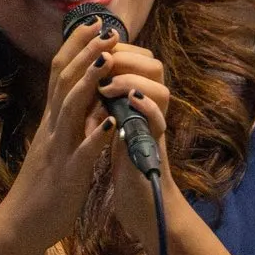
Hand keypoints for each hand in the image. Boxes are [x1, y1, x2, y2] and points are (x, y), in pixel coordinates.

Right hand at [0, 16, 123, 254]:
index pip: (60, 73)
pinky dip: (96, 138)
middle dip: (85, 52)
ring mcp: (59, 150)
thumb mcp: (58, 145)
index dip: (77, 46)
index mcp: (51, 121)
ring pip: (71, 108)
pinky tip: (112, 124)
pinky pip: (83, 153)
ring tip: (107, 59)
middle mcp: (52, 128)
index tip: (95, 23)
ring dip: (89, 82)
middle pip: (64, 81)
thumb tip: (92, 96)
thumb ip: (72, 121)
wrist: (22, 224)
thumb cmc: (43, 187)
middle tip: (106, 27)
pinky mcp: (68, 175)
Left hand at [94, 39, 184, 254]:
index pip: (135, 62)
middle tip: (105, 58)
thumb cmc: (128, 170)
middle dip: (127, 57)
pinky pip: (158, 122)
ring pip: (160, 89)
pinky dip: (146, 109)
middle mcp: (150, 111)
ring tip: (110, 84)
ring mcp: (155, 129)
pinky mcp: (155, 150)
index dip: (117, 49)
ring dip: (134, 81)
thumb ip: (111, 104)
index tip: (95, 46)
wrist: (144, 208)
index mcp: (137, 104)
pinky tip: (129, 102)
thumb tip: (96, 75)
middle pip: (153, 67)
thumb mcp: (114, 130)